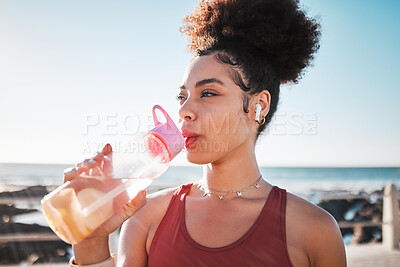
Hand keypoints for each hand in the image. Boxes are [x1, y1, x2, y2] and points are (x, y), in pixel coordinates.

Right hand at [62, 144, 146, 263]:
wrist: (93, 237)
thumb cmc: (110, 222)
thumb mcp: (125, 213)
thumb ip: (135, 205)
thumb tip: (144, 192)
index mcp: (107, 180)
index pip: (105, 161)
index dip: (106, 152)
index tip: (109, 147)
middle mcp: (93, 179)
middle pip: (91, 160)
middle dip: (95, 155)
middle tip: (100, 157)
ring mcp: (81, 184)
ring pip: (79, 166)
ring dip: (84, 161)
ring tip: (92, 164)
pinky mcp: (70, 191)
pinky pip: (67, 177)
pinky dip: (71, 171)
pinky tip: (77, 172)